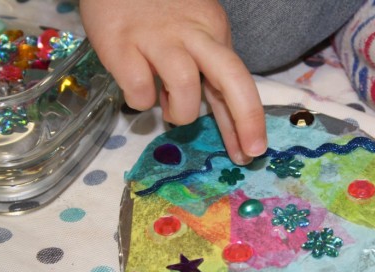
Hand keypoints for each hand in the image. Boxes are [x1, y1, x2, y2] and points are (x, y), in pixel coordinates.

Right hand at [80, 0, 266, 163]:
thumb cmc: (156, 8)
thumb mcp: (191, 31)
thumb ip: (204, 69)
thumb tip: (219, 117)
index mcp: (213, 31)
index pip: (239, 80)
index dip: (250, 119)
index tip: (254, 149)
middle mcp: (192, 34)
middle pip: (231, 77)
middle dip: (246, 119)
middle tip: (248, 155)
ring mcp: (157, 38)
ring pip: (184, 87)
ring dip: (180, 113)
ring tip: (167, 107)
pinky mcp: (119, 43)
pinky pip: (139, 89)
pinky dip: (141, 101)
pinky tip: (136, 88)